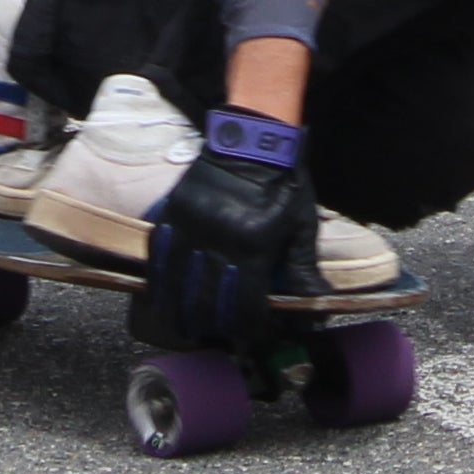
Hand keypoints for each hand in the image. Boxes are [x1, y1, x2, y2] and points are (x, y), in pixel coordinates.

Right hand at [138, 112, 316, 352]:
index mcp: (255, 244)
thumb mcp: (302, 224)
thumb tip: (316, 302)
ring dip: (179, 311)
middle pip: (206, 301)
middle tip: (213, 336)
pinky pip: (159, 253)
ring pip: (176, 283)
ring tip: (184, 327)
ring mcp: (192, 225)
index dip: (246, 328)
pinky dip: (158, 279)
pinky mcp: (174, 211)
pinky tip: (161, 296)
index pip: (245, 304)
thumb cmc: (282, 181)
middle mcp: (220, 238)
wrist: (254, 136)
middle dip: (210, 326)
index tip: (248, 337)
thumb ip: (303, 267)